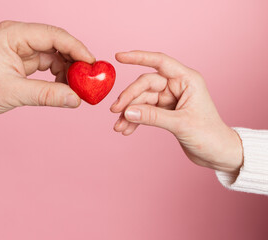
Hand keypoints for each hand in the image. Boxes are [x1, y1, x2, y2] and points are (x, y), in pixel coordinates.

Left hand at [0, 21, 94, 120]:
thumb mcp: (13, 92)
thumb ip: (47, 95)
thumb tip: (76, 99)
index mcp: (13, 34)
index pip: (54, 35)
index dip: (76, 48)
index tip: (92, 64)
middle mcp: (19, 37)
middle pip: (57, 43)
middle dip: (75, 60)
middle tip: (89, 78)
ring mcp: (21, 48)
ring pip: (54, 55)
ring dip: (68, 70)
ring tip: (78, 86)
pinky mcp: (22, 61)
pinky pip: (48, 65)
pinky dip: (58, 75)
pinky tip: (66, 87)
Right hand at [110, 51, 242, 172]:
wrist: (218, 153)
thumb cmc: (209, 135)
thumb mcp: (180, 124)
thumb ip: (153, 117)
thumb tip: (127, 112)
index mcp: (187, 80)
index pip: (159, 62)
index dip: (139, 57)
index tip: (119, 57)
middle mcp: (177, 86)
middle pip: (145, 85)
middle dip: (129, 98)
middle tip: (115, 112)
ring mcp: (170, 99)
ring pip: (142, 100)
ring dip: (129, 113)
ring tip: (119, 127)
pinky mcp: (165, 111)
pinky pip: (145, 111)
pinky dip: (135, 120)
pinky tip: (127, 129)